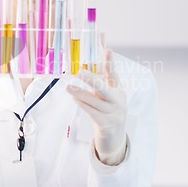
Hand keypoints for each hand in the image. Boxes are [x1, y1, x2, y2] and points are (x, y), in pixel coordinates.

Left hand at [66, 49, 126, 164]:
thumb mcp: (108, 95)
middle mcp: (118, 101)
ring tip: (68, 87)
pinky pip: (92, 112)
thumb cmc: (108, 110)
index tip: (107, 49)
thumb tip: (91, 64)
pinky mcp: (105, 124)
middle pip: (104, 89)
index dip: (110, 62)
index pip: (114, 74)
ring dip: (80, 93)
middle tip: (80, 71)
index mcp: (119, 91)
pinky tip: (74, 98)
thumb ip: (101, 81)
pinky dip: (82, 104)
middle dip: (92, 80)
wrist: (115, 136)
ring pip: (94, 102)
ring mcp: (112, 114)